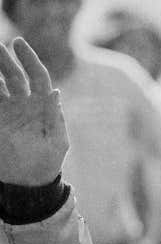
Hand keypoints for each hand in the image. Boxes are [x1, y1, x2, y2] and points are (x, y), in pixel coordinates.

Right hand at [0, 37, 68, 185]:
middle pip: (13, 76)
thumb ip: (54, 118)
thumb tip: (55, 92)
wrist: (29, 182)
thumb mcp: (56, 142)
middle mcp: (24, 104)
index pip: (37, 77)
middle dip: (4, 60)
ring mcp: (7, 112)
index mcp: (43, 106)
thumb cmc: (48, 162)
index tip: (18, 43)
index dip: (29, 59)